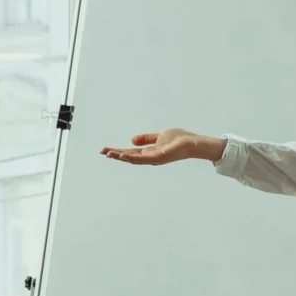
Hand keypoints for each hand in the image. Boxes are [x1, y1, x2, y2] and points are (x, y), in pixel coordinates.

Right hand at [100, 129, 222, 166]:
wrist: (193, 143)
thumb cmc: (179, 140)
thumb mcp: (159, 136)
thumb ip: (146, 138)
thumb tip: (132, 139)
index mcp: (149, 152)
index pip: (130, 152)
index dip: (118, 151)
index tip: (105, 149)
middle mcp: (150, 157)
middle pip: (129, 156)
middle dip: (116, 155)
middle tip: (102, 152)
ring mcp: (154, 158)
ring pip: (134, 159)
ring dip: (121, 156)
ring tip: (109, 153)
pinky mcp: (159, 158)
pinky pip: (143, 159)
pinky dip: (132, 157)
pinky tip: (124, 154)